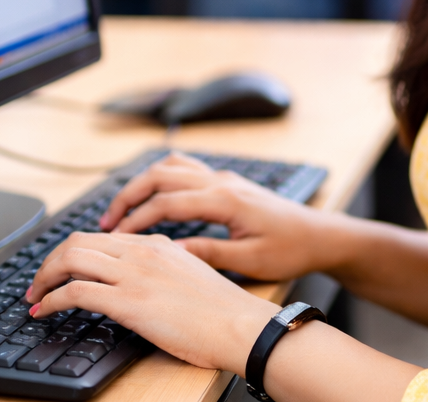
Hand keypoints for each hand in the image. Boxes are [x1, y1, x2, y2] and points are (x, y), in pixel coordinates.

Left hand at [26, 230, 276, 373]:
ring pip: (71, 258)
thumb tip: (140, 280)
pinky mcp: (128, 301)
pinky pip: (75, 292)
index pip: (102, 237)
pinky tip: (43, 311)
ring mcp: (134, 274)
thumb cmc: (222, 310)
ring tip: (34, 296)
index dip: (73, 252)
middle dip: (50, 261)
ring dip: (44, 277)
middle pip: (78, 240)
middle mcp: (142, 251)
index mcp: (157, 243)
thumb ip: (163, 269)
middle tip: (38, 282)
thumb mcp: (190, 275)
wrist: (239, 324)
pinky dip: (50, 299)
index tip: (62, 270)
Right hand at [99, 152, 329, 280]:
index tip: (113, 238)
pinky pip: (187, 169)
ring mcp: (225, 178)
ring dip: (144, 183)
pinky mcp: (228, 182)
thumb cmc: (290, 250)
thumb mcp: (250, 261)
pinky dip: (163, 178)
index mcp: (225, 200)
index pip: (167, 202)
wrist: (320, 234)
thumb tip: (168, 253)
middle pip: (162, 175)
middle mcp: (222, 181)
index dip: (136, 219)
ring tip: (123, 209)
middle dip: (129, 195)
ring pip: (172, 166)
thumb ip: (209, 253)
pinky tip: (154, 198)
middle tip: (106, 222)